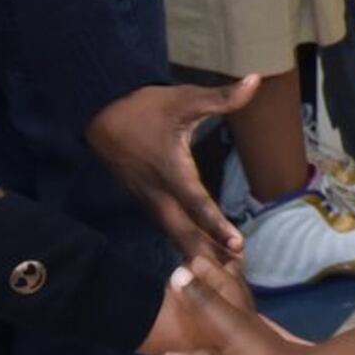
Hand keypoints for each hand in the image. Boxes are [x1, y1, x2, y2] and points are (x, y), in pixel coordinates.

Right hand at [85, 78, 252, 262]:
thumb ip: (222, 97)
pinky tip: (197, 253)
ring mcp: (148, 199)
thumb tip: (254, 80)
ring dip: (196, 250)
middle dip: (208, 253)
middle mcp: (158, 192)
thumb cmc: (145, 107)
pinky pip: (166, 226)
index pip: (197, 204)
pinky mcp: (144, 199)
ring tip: (223, 271)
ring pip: (173, 232)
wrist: (99, 114)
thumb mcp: (184, 98)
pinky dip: (182, 241)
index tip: (236, 245)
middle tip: (234, 273)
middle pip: (183, 231)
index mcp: (170, 171)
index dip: (217, 226)